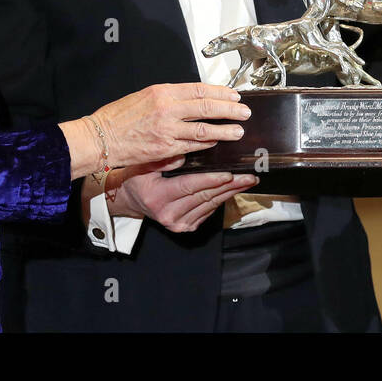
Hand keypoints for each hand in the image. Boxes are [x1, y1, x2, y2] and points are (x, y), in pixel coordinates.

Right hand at [92, 82, 249, 167]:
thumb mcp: (144, 96)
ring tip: (238, 131)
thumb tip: (193, 100)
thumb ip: (169, 98)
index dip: (220, 92)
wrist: (100, 137)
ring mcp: (167, 130)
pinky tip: (216, 143)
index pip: (199, 89)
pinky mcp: (165, 149)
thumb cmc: (118, 116)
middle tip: (244, 112)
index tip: (233, 95)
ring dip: (224, 130)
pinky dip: (207, 144)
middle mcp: (167, 108)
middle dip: (229, 110)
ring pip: (204, 129)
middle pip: (207, 107)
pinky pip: (192, 146)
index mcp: (162, 92)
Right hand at [107, 157, 257, 232]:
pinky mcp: (186, 226)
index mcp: (157, 198)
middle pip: (205, 197)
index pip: (189, 187)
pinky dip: (222, 199)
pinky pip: (208, 211)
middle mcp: (169, 214)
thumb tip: (183, 154)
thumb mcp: (142, 165)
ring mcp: (178, 223)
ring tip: (248, 181)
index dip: (210, 180)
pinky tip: (234, 189)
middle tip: (249, 176)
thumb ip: (162, 159)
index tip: (230, 174)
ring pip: (210, 205)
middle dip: (230, 186)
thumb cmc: (137, 178)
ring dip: (231, 193)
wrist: (131, 200)